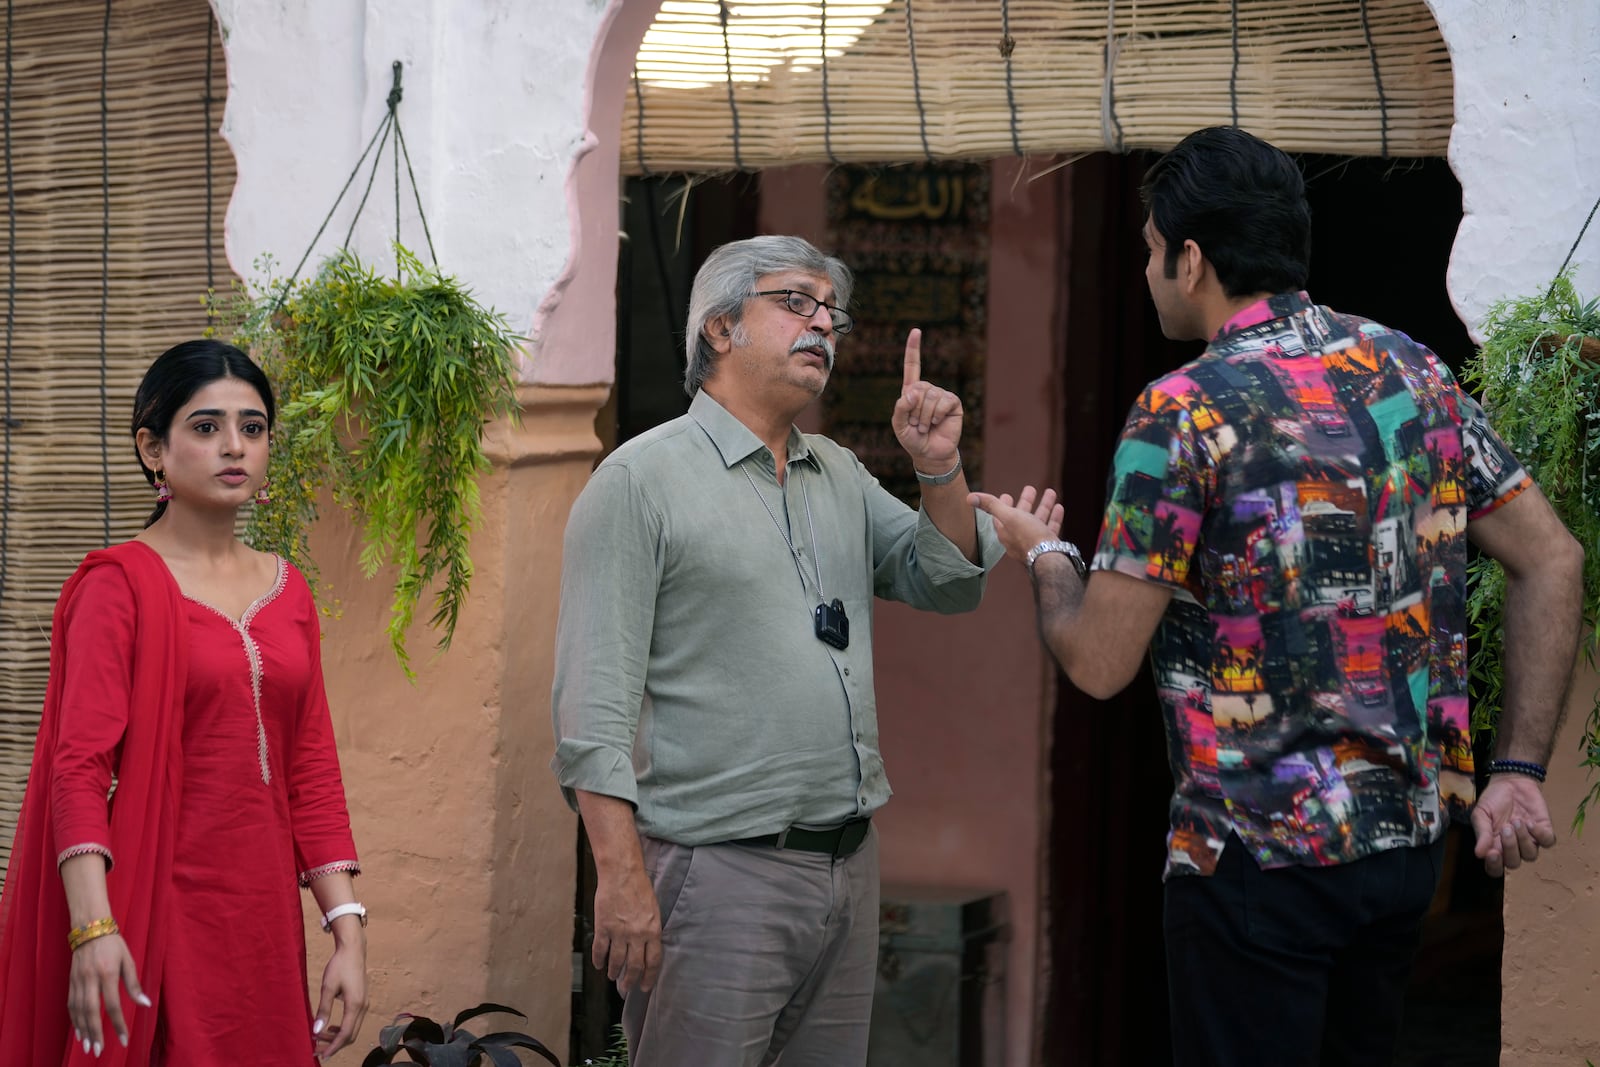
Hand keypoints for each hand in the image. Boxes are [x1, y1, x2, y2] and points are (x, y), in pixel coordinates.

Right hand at [67, 933, 148, 1055]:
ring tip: (88, 1047)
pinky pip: (71, 1005)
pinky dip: (74, 1020)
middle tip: (98, 1051)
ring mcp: (77, 981)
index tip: (123, 1039)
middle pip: (91, 1011)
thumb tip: (145, 1004)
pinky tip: (79, 1032)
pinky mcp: (71, 982)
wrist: (90, 928)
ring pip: (78, 1011)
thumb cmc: (113, 944)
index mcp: (107, 973)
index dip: (118, 1024)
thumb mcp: (128, 960)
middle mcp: (90, 979)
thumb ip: (134, 984)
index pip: (113, 1004)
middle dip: (95, 1033)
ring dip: (83, 1031)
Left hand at [312, 935, 367, 1059]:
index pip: (345, 1034)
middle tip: (316, 1048)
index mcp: (355, 1005)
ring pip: (353, 1029)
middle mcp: (363, 1006)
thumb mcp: (328, 987)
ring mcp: (364, 1003)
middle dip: (334, 1044)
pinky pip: (354, 1021)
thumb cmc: (340, 965)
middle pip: (351, 1035)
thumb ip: (323, 1009)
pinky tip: (331, 1026)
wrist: (353, 949)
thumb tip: (316, 1030)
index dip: (333, 1047)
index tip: (321, 1055)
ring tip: (319, 1036)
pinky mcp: (362, 1000)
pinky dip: (342, 1028)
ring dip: (337, 1036)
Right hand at [591, 864, 661, 994]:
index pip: (653, 962)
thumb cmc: (639, 887)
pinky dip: (598, 960)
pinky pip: (600, 950)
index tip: (645, 986)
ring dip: (613, 971)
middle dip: (630, 980)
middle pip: (634, 966)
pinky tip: (598, 965)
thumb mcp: (654, 910)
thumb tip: (648, 947)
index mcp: (653, 931)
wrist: (622, 873)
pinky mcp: (603, 927)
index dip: (649, 977)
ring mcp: (619, 932)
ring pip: (616, 961)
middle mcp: (637, 935)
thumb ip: (651, 930)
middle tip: (626, 987)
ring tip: (612, 976)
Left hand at [891, 328, 963, 470]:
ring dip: (924, 416)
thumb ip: (900, 408)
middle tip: (916, 425)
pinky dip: (937, 414)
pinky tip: (937, 423)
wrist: (930, 454)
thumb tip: (912, 392)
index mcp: (912, 391)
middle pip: (918, 388)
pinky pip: (944, 401)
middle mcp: (927, 390)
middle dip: (914, 410)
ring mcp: (941, 395)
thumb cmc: (912, 439)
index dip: (914, 349)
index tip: (916, 331)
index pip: (913, 366)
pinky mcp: (953, 403)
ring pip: (930, 396)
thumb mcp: (898, 425)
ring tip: (925, 427)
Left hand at [968, 486, 1065, 563]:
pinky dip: (1054, 517)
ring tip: (1050, 492)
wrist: (1049, 558)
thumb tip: (968, 497)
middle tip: (1030, 489)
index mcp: (1006, 532)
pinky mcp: (1048, 545)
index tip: (1006, 495)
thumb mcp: (1008, 516)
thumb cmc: (1027, 536)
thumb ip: (991, 505)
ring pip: (1038, 520)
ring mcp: (1034, 542)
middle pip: (1021, 516)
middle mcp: (1019, 538)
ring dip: (1043, 506)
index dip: (1001, 505)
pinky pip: (1050, 528)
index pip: (1000, 517)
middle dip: (1025, 502)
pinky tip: (1059, 507)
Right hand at [1471, 773, 1556, 876]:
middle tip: (1505, 828)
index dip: (1494, 866)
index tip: (1492, 853)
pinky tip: (1530, 822)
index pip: (1495, 868)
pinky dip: (1539, 834)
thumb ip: (1481, 833)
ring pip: (1531, 855)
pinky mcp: (1544, 830)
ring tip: (1516, 821)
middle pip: (1514, 863)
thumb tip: (1478, 854)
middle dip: (1510, 847)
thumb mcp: (1481, 814)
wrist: (1511, 781)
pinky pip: (1547, 842)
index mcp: (1495, 846)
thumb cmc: (1493, 799)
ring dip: (1523, 840)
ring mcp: (1530, 840)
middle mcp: (1513, 848)